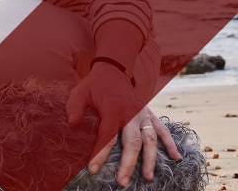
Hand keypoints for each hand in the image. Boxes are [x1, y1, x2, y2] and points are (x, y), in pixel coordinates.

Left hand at [66, 64, 181, 186]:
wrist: (113, 70)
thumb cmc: (95, 85)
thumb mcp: (80, 92)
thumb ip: (74, 107)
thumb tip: (72, 124)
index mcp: (112, 109)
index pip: (107, 135)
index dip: (100, 153)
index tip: (93, 169)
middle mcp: (130, 113)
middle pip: (132, 141)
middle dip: (128, 163)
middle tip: (122, 182)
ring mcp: (142, 113)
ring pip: (150, 138)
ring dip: (150, 158)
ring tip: (148, 177)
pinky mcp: (150, 113)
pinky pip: (162, 129)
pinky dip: (170, 143)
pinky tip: (177, 158)